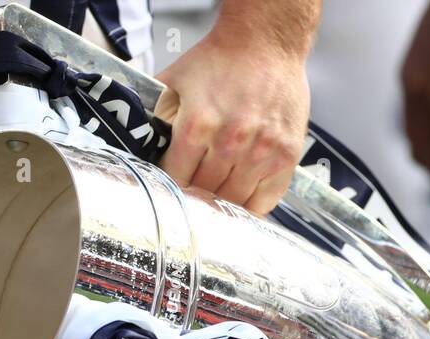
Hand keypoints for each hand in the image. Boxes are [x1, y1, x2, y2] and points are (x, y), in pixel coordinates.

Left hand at [155, 5, 314, 215]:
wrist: (266, 41)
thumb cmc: (220, 60)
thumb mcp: (175, 80)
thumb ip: (157, 114)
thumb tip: (143, 144)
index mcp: (197, 126)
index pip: (176, 179)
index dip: (171, 185)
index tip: (172, 186)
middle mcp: (229, 143)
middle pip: (205, 194)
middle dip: (195, 195)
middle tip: (193, 193)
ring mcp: (261, 153)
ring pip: (234, 202)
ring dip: (222, 202)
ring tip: (216, 196)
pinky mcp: (286, 156)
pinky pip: (266, 200)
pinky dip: (252, 206)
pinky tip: (242, 200)